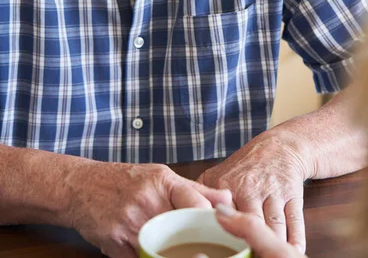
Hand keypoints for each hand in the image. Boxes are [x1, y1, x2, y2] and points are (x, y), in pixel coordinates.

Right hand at [64, 160, 231, 257]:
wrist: (82, 186)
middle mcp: (147, 202)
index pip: (195, 202)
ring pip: (163, 250)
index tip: (222, 231)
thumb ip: (193, 189)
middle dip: (195, 245)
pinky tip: (154, 253)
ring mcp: (131, 223)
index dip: (211, 219)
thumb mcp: (160, 176)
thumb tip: (227, 200)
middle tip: (206, 252)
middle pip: (182, 231)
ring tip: (180, 251)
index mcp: (162, 182)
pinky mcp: (116, 243)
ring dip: (173, 254)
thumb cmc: (125, 180)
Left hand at [197, 130, 306, 252]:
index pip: (221, 215)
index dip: (221, 234)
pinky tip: (292, 250)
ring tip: (266, 256)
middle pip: (249, 224)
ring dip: (271, 243)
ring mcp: (272, 192)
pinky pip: (294, 221)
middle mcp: (250, 188)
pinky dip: (295, 238)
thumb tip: (182, 215)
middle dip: (247, 244)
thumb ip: (201, 194)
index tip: (218, 247)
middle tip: (244, 256)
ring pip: (273, 226)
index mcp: (227, 185)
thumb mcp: (218, 174)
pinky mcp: (292, 195)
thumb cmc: (246, 167)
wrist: (279, 147)